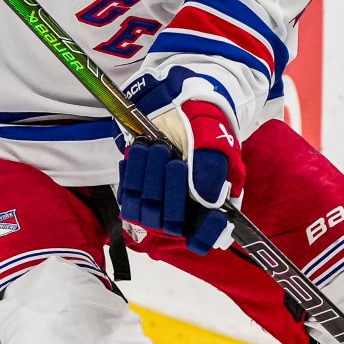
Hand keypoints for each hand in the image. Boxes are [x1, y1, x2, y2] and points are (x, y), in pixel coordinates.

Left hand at [118, 91, 242, 255]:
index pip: (204, 238)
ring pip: (146, 211)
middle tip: (174, 161)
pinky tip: (140, 151)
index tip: (216, 216)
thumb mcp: (216, 143)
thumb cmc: (202, 127)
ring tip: (156, 148)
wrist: (174, 105)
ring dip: (150, 179)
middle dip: (172, 191)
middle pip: (171, 223)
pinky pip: (128, 195)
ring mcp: (155, 204)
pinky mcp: (134, 193)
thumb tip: (207, 200)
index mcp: (206, 205)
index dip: (208, 233)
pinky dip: (132, 173)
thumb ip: (212, 172)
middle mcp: (180, 211)